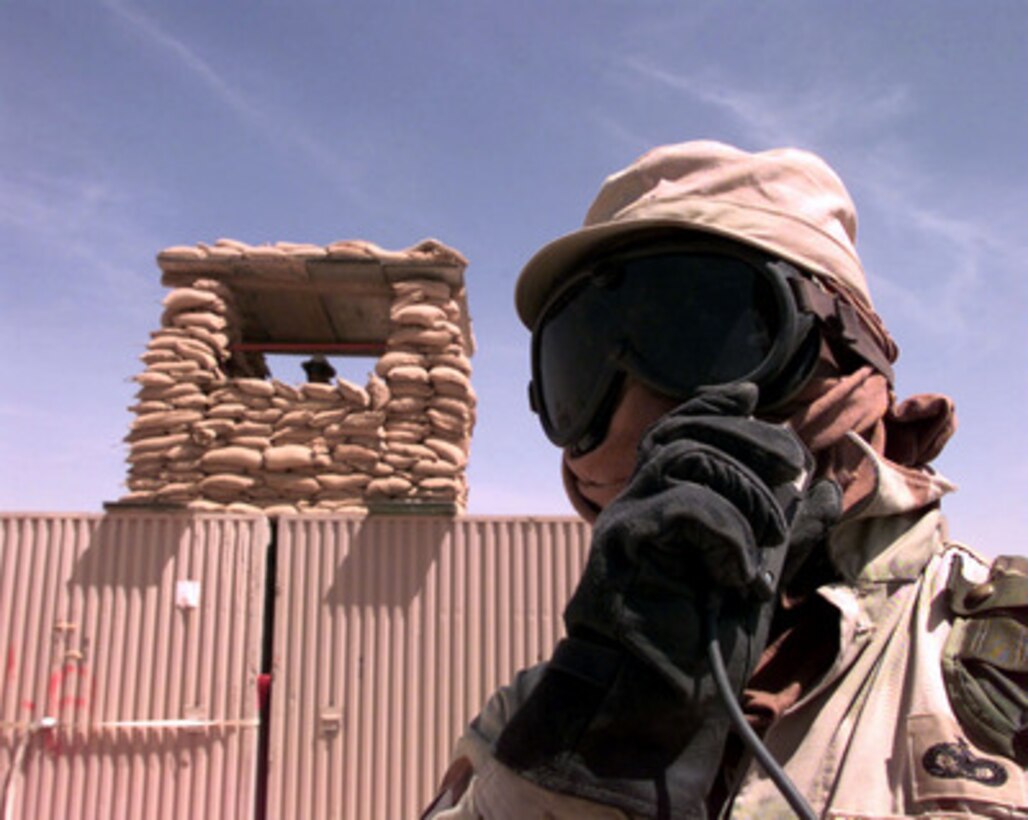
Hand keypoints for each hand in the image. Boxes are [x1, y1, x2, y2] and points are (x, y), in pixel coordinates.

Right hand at [495, 383, 838, 816]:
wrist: (657, 701)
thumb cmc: (701, 645)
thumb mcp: (758, 575)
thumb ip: (786, 532)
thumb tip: (827, 490)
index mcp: (665, 504)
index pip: (678, 430)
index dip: (713, 405)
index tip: (752, 392)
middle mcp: (639, 502)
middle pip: (685, 432)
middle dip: (748, 437)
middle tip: (794, 464)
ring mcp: (626, 520)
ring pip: (685, 458)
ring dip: (743, 492)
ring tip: (766, 544)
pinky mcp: (623, 544)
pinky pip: (684, 505)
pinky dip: (725, 533)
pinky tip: (736, 575)